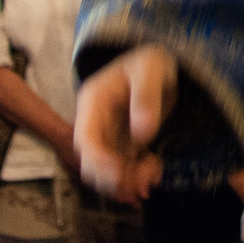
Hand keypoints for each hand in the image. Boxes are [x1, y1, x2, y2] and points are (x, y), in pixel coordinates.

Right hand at [74, 44, 176, 203]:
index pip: (85, 138)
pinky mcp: (122, 143)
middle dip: (114, 177)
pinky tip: (156, 170)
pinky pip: (123, 167)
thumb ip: (146, 97)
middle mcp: (95, 121)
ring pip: (107, 169)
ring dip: (127, 180)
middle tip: (144, 179)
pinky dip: (136, 176)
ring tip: (154, 174)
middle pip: (91, 161)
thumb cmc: (150, 62)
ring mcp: (108, 134)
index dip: (98, 160)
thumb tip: (143, 134)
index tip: (120, 173)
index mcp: (93, 102)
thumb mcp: (150, 68)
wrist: (158, 66)